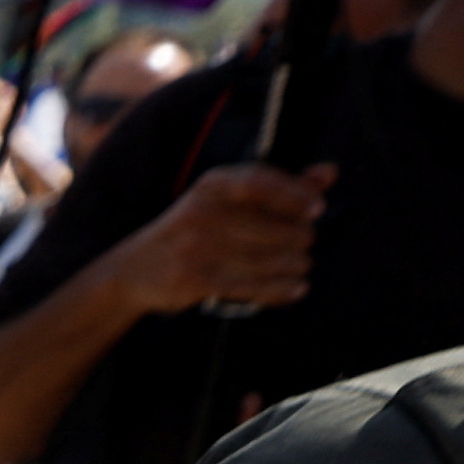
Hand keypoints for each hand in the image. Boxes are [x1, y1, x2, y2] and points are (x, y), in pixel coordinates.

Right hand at [111, 161, 333, 314]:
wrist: (133, 270)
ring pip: (271, 259)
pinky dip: (281, 290)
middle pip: (276, 227)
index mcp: (212, 185)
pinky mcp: (196, 279)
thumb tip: (329, 173)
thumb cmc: (193, 230)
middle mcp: (203, 211)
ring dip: (296, 267)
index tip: (318, 208)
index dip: (295, 194)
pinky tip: (295, 288)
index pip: (261, 181)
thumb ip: (281, 186)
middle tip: (302, 246)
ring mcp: (198, 247)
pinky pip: (254, 286)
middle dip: (300, 240)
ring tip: (299, 267)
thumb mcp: (227, 200)